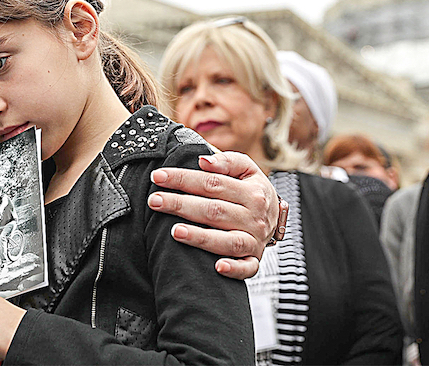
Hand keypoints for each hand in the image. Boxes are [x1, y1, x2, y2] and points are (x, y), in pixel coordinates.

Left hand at [147, 151, 277, 279]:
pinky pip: (246, 268)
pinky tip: (217, 267)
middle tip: (154, 201)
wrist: (274, 216)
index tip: (158, 177)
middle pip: (214, 210)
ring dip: (201, 237)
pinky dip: (233, 269)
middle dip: (181, 205)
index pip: (212, 183)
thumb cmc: (252, 189)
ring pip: (227, 241)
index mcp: (252, 192)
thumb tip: (203, 161)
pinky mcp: (254, 260)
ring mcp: (254, 240)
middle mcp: (254, 217)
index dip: (183, 179)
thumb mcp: (247, 169)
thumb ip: (227, 161)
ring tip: (175, 232)